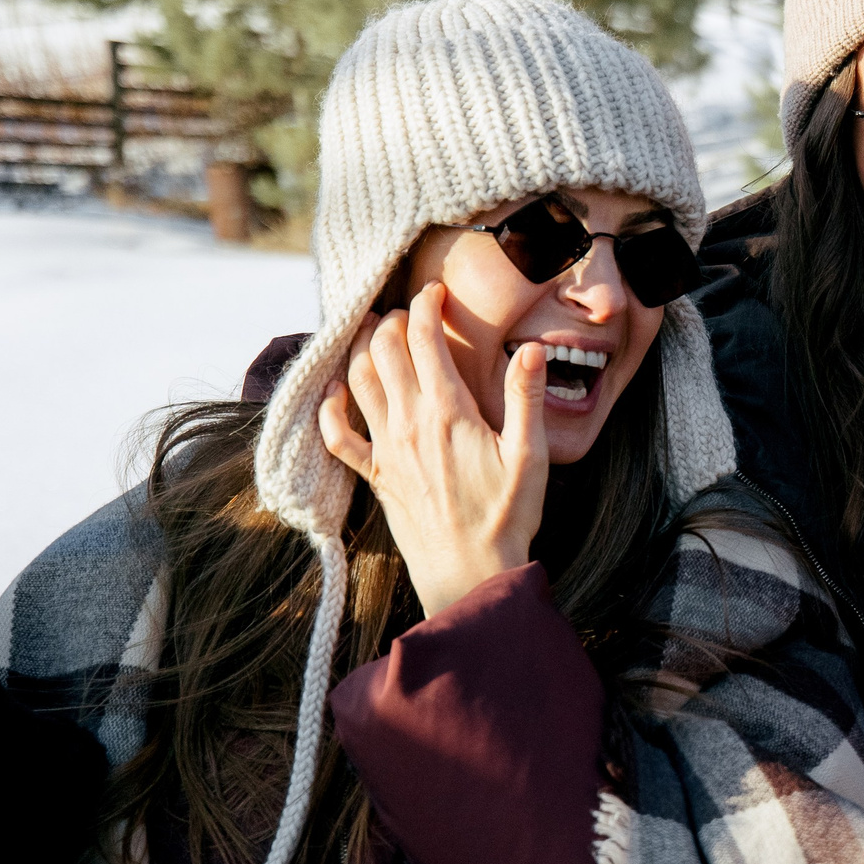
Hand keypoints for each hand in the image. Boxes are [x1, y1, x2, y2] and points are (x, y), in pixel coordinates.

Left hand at [317, 283, 547, 615]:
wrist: (470, 571)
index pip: (424, 339)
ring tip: (374, 333)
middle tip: (408, 313)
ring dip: (361, 349)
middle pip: (383, 350)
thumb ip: (527, 398)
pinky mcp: (376, 475)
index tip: (435, 291)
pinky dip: (330, 407)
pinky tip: (335, 393)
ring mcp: (386, 449)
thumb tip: (533, 350)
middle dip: (392, 320)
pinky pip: (337, 436)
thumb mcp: (530, 456)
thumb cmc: (506, 517)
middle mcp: (408, 423)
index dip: (427, 306)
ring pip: (357, 380)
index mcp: (448, 412)